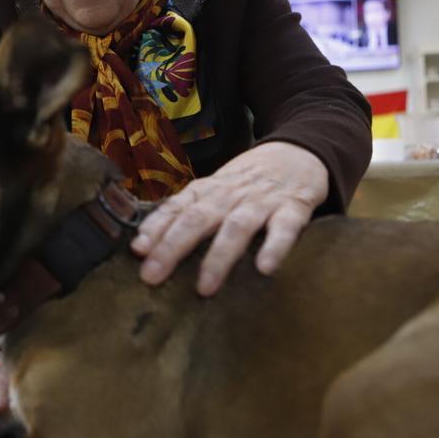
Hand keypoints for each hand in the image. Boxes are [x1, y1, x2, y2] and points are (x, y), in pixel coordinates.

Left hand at [131, 141, 328, 295]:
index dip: (155, 227)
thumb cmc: (250, 180)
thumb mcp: (216, 189)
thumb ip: (187, 212)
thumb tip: (146, 243)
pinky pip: (285, 227)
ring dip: (218, 256)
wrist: (301, 150)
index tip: (137, 250)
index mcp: (209, 189)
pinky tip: (265, 267)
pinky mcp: (294, 207)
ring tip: (204, 287)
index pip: (176, 207)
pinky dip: (275, 246)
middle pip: (197, 219)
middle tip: (152, 276)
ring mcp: (262, 201)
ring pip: (236, 227)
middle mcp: (230, 194)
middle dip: (172, 247)